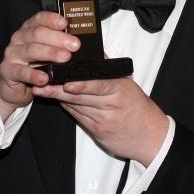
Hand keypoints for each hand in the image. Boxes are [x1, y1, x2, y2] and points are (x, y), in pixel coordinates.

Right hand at [0, 11, 79, 120]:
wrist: (13, 84)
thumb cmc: (34, 65)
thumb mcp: (46, 51)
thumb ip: (58, 45)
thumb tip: (78, 43)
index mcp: (29, 29)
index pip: (40, 18)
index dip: (52, 19)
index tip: (65, 23)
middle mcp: (19, 38)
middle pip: (38, 33)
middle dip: (58, 38)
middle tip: (75, 45)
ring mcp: (12, 54)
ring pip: (31, 50)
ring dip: (50, 53)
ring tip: (65, 58)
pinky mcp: (8, 70)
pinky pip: (21, 72)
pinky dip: (33, 75)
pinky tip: (44, 78)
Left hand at [32, 77, 168, 166]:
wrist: (152, 138)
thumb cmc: (141, 110)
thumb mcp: (129, 86)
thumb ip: (109, 72)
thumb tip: (93, 54)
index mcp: (121, 90)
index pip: (99, 84)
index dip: (81, 84)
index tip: (65, 81)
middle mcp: (112, 106)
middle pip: (81, 97)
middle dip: (59, 89)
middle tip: (42, 82)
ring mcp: (104, 121)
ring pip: (76, 107)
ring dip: (57, 98)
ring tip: (42, 90)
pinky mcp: (98, 133)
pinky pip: (78, 117)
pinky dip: (67, 108)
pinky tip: (56, 101)